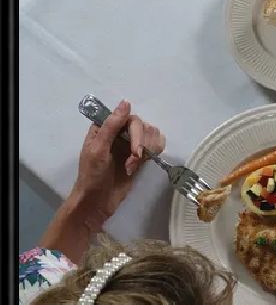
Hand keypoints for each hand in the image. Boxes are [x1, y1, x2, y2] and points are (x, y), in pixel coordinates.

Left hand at [71, 99, 166, 225]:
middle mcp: (119, 133)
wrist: (98, 201)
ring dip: (146, 151)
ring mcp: (130, 145)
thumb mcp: (98, 149)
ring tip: (133, 165)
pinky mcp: (139, 158)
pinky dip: (152, 155)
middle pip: (143, 126)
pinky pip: (155, 147)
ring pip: (152, 136)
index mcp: (104, 128)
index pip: (129, 118)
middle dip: (141, 144)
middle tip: (133, 160)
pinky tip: (140, 165)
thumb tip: (126, 102)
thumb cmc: (92, 175)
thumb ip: (112, 126)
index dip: (136, 132)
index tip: (135, 150)